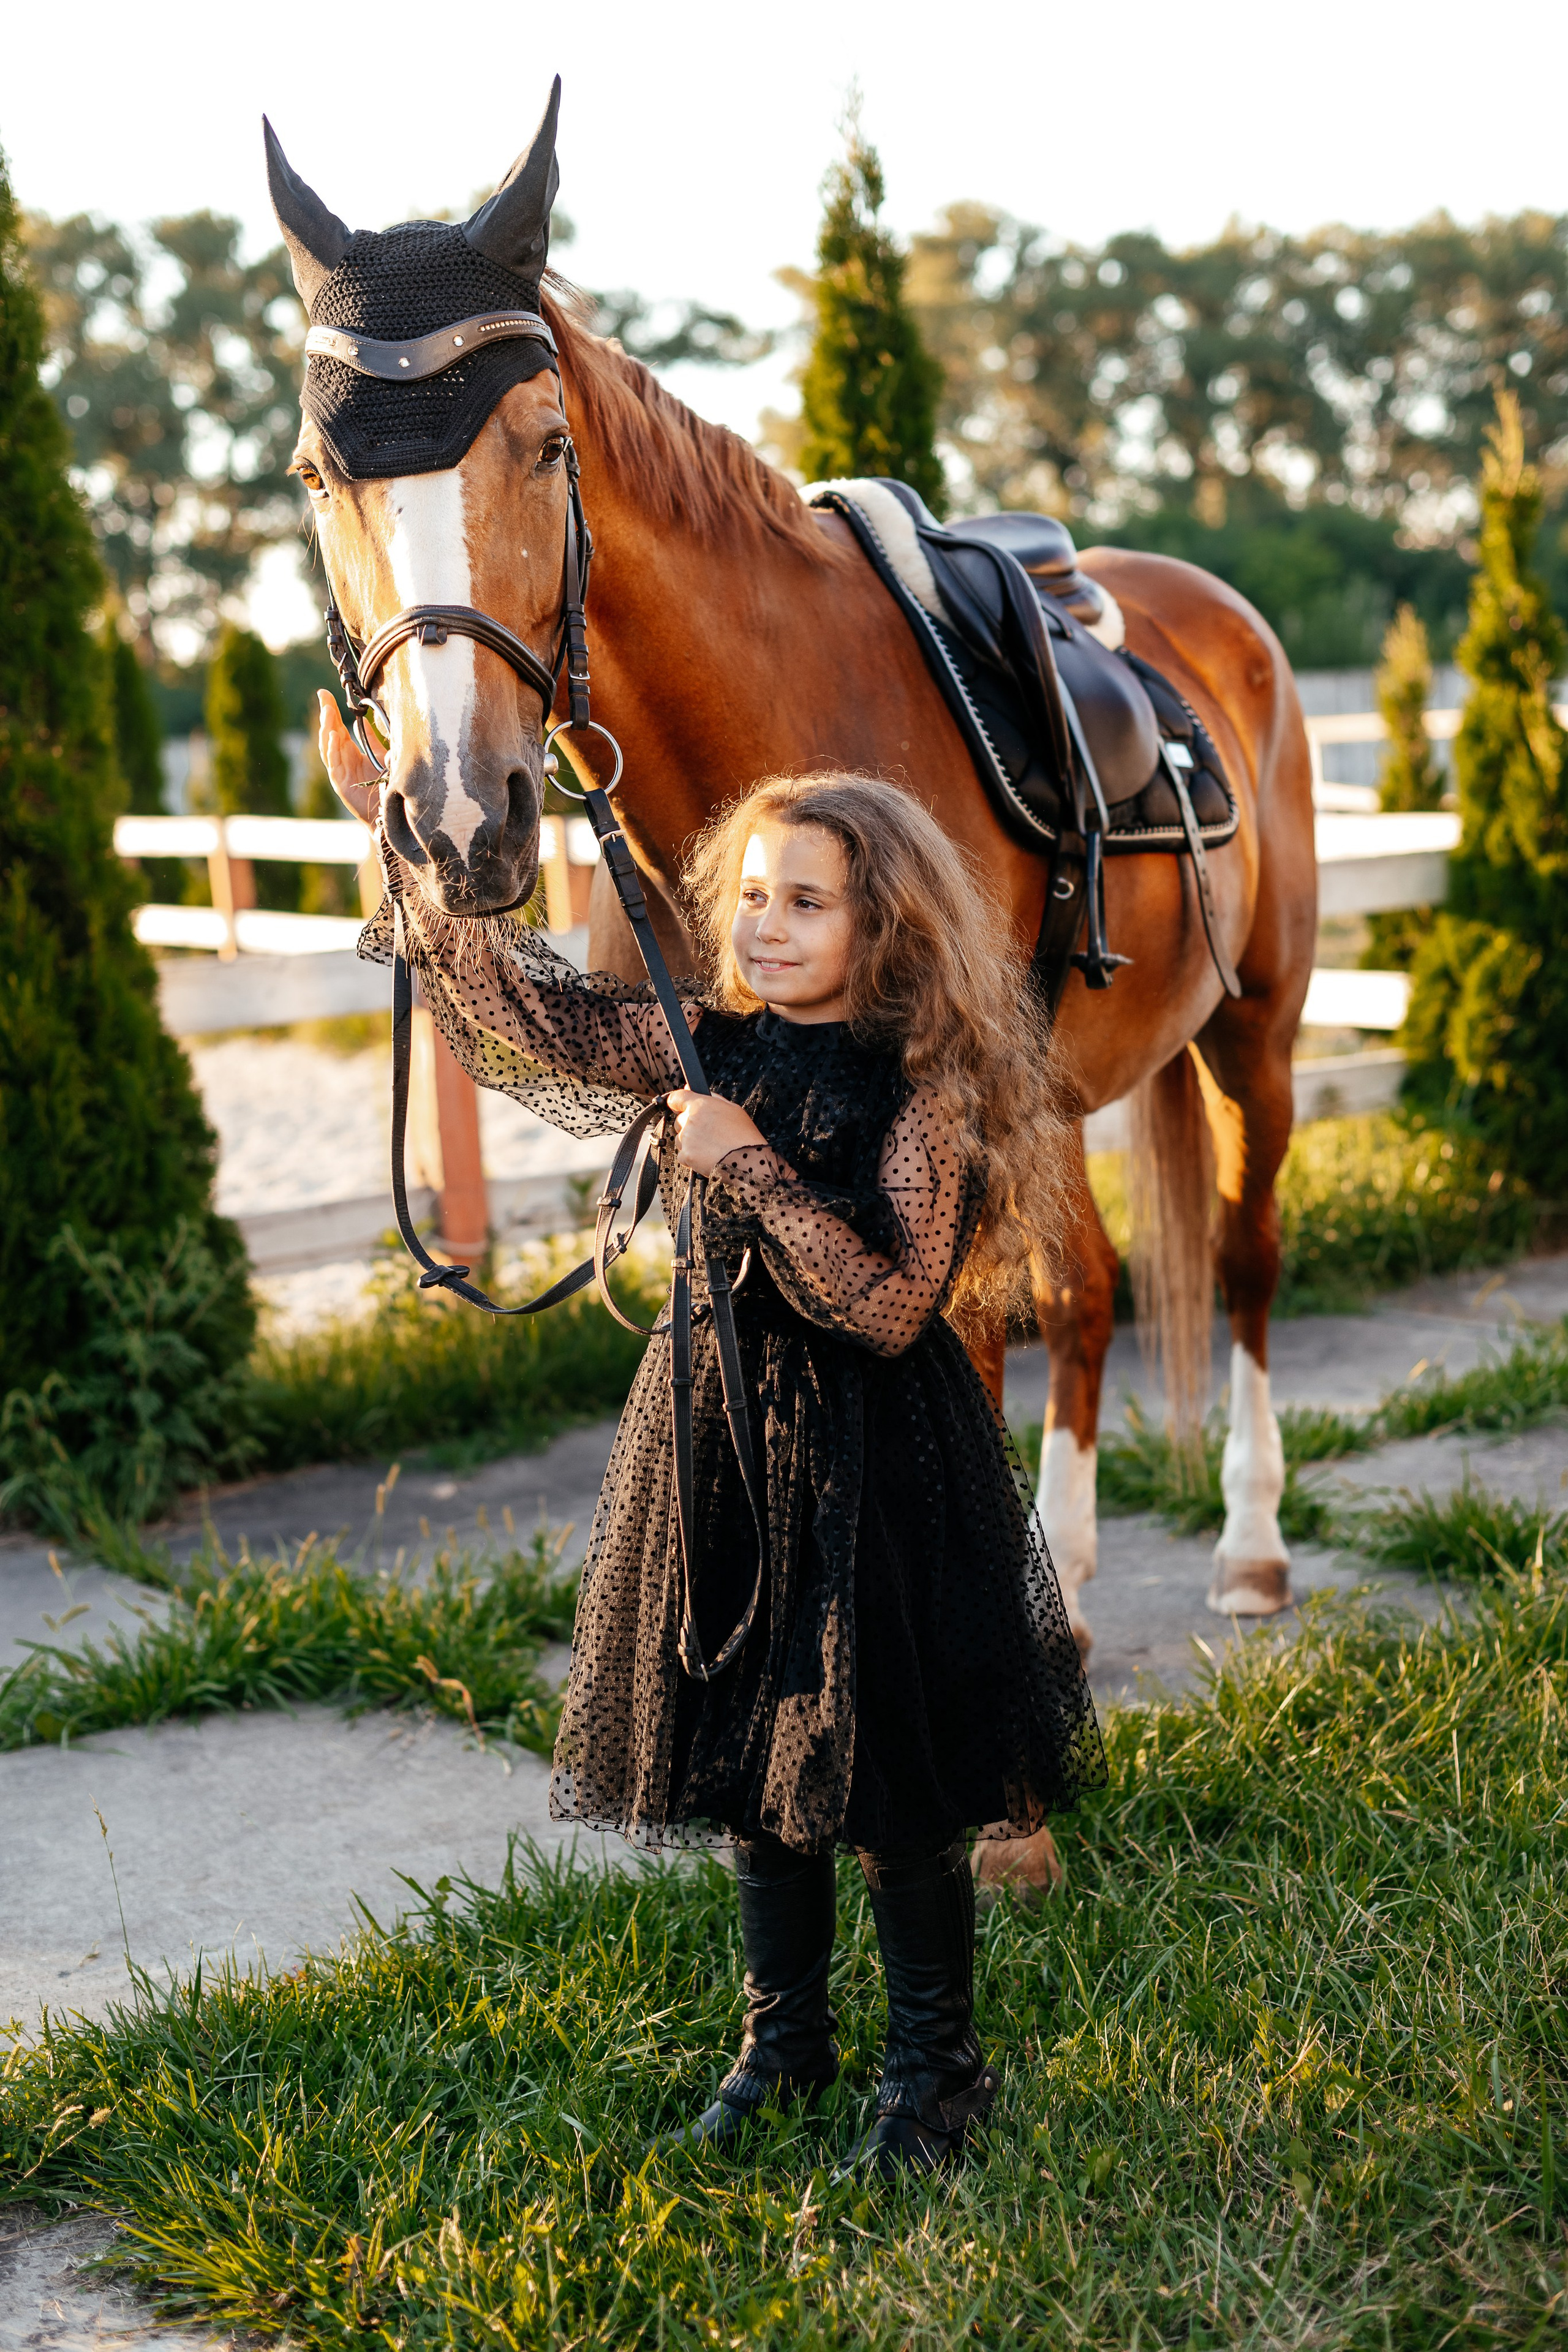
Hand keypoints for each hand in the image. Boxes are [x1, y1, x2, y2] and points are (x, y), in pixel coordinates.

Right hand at [317, 690, 381, 826]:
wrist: (386, 812)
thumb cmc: (383, 786)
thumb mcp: (381, 756)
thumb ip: (373, 740)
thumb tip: (368, 721)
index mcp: (349, 751)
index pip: (335, 725)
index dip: (330, 709)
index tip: (323, 692)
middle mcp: (341, 758)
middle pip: (329, 732)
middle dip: (325, 713)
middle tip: (323, 696)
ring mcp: (338, 770)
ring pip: (327, 745)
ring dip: (326, 727)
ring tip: (327, 711)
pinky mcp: (339, 782)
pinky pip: (333, 763)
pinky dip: (332, 749)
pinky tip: (334, 735)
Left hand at [666, 1088, 764, 1175]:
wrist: (747, 1160)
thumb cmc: (742, 1134)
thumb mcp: (732, 1108)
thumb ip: (710, 1097)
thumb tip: (692, 1088)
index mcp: (700, 1105)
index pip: (677, 1098)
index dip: (677, 1102)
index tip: (679, 1105)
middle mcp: (690, 1120)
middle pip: (679, 1120)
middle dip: (690, 1125)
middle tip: (708, 1132)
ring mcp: (686, 1138)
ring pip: (680, 1138)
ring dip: (690, 1141)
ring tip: (710, 1145)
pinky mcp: (686, 1155)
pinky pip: (683, 1154)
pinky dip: (692, 1156)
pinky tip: (707, 1155)